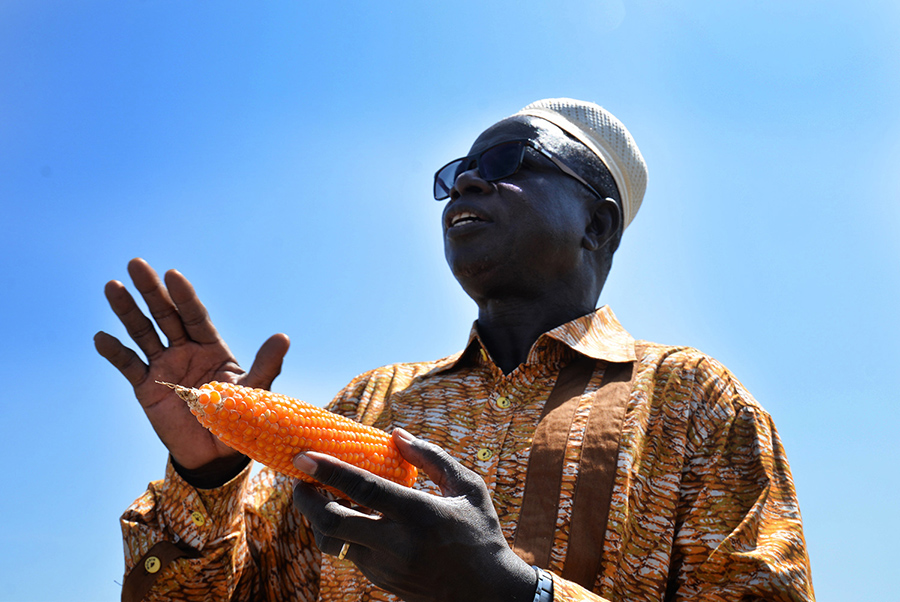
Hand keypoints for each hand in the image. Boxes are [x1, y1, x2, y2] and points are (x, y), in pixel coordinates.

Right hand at [95, 258, 289, 470]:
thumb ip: (265, 366)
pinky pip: (129, 365)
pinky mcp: (147, 387)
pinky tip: (101, 337)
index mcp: (212, 347)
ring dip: (128, 311)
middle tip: (136, 264)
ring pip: (144, 333)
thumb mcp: (255, 393)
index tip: (173, 275)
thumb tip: (283, 337)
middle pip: (167, 315)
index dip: (185, 296)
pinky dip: (115, 352)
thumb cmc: (240, 419)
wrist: (216, 454)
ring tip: (112, 287)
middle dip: (152, 290)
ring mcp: (165, 366)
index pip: (196, 316)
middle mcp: (186, 351)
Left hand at [291, 429, 536, 601]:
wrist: (488, 594)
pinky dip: (341, 530)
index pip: (364, 490)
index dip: (329, 471)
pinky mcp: (379, 579)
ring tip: (318, 493)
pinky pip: (348, 551)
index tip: (303, 455)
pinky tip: (347, 512)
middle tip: (299, 478)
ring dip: (317, 516)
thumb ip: (432, 458)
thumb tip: (396, 435)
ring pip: (332, 541)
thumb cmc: (480, 533)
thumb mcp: (468, 488)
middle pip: (332, 523)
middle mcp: (396, 543)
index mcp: (419, 514)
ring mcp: (384, 566)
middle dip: (306, 499)